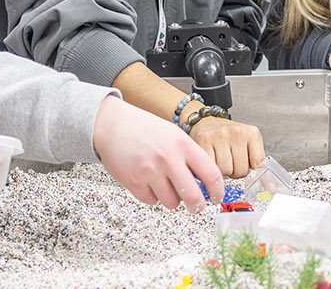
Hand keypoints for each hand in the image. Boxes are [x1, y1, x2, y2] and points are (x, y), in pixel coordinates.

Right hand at [93, 95, 222, 211]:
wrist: (112, 124)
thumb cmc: (144, 128)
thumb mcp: (174, 134)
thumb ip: (189, 156)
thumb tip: (204, 182)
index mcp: (182, 144)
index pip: (211, 173)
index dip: (217, 190)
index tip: (217, 197)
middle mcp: (168, 158)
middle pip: (193, 196)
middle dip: (197, 206)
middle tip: (197, 207)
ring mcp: (150, 172)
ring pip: (171, 202)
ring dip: (171, 199)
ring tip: (165, 186)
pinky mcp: (134, 182)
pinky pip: (151, 201)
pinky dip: (152, 196)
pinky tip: (149, 183)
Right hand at [189, 111, 265, 177]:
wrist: (206, 122)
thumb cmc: (228, 137)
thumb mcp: (248, 144)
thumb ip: (258, 163)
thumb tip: (270, 189)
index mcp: (252, 133)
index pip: (259, 164)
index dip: (254, 173)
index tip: (258, 180)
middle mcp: (237, 132)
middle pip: (241, 171)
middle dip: (235, 171)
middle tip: (231, 161)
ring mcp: (220, 135)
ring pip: (225, 171)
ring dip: (222, 171)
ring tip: (221, 159)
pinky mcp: (204, 140)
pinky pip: (210, 167)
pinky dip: (211, 168)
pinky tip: (212, 158)